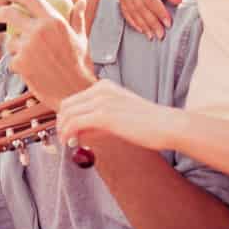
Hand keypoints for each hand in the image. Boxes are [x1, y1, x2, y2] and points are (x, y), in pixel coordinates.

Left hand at [0, 0, 95, 108]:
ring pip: (10, 42)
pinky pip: (13, 60)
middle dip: (1, 12)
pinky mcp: (19, 64)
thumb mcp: (82, 39)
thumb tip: (81, 2)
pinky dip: (19, 64)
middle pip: (9, 14)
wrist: (75, 92)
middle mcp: (38, 32)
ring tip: (31, 57)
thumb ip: (78, 18)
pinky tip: (32, 70)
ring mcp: (27, 48)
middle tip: (1, 14)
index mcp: (54, 21)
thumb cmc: (81, 65)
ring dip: (15, 47)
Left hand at [56, 79, 183, 153]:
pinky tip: (69, 142)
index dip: (66, 116)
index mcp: (105, 86)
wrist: (166, 125)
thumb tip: (77, 133)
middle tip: (64, 138)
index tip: (66, 130)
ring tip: (66, 142)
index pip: (75, 99)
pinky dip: (67, 133)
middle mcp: (101, 89)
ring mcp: (102, 101)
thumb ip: (97, 121)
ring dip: (63, 129)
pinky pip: (74, 123)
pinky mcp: (103, 115)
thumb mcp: (118, 116)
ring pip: (68, 114)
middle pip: (67, 105)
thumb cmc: (147, 124)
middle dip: (61, 122)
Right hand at [120, 0, 190, 39]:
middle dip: (151, 22)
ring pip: (133, 12)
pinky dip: (135, 23)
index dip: (159, 12)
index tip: (168, 23)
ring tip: (153, 36)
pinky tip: (143, 30)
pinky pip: (127, 14)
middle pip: (140, 6)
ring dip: (143, 26)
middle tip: (161, 34)